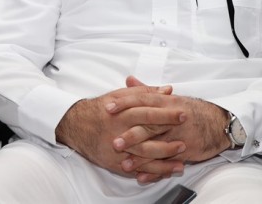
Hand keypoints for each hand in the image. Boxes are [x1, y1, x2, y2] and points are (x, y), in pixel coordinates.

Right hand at [55, 80, 185, 178]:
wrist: (76, 126)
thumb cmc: (99, 109)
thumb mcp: (119, 95)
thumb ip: (144, 92)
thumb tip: (167, 90)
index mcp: (121, 113)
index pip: (147, 113)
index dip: (166, 114)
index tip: (182, 113)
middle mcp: (119, 132)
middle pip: (147, 136)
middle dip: (168, 139)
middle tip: (186, 140)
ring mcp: (116, 150)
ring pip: (143, 156)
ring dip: (163, 160)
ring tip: (181, 160)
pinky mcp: (115, 163)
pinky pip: (136, 170)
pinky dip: (152, 172)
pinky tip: (166, 172)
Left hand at [110, 77, 231, 181]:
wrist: (218, 124)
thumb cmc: (190, 110)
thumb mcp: (169, 98)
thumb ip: (146, 90)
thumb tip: (129, 80)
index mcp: (166, 102)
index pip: (142, 100)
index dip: (125, 103)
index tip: (108, 108)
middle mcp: (172, 119)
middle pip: (149, 126)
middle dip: (131, 135)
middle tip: (113, 142)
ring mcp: (179, 136)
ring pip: (158, 148)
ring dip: (140, 158)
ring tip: (124, 165)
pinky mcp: (186, 152)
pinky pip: (168, 163)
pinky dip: (156, 171)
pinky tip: (142, 177)